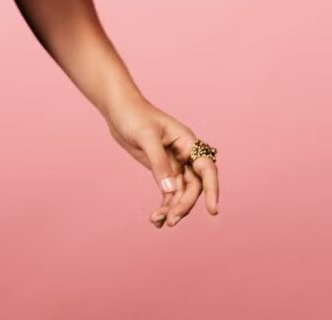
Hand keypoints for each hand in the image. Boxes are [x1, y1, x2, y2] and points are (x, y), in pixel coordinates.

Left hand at [104, 95, 219, 228]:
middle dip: (184, 205)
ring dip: (172, 208)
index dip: (213, 189)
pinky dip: (164, 206)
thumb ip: (159, 163)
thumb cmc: (135, 116)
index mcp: (187, 142)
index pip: (207, 169)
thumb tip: (170, 191)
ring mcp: (173, 163)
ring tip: (156, 221)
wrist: (119, 110)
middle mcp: (184, 155)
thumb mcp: (146, 137)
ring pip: (180, 192)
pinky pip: (168, 192)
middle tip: (170, 220)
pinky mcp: (161, 170)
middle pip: (193, 186)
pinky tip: (155, 219)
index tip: (212, 210)